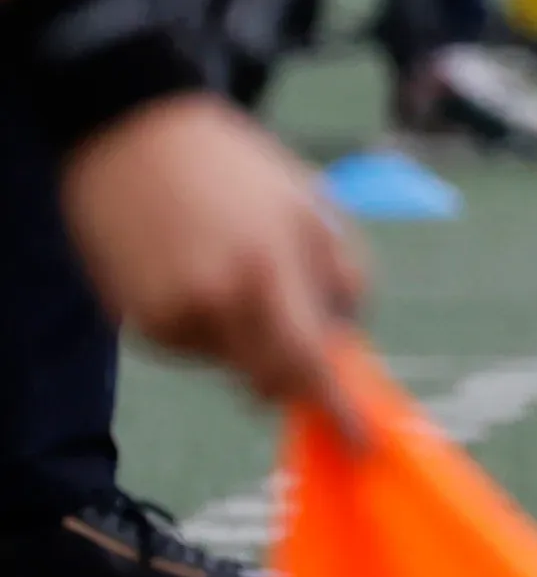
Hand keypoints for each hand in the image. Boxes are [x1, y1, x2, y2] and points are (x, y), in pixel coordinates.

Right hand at [57, 93, 366, 422]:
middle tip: (305, 330)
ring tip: (241, 265)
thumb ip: (343, 281)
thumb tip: (347, 344)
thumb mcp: (316, 210)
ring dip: (251, 337)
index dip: (335, 408)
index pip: (308, 365)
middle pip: (268, 380)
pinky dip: (212, 325)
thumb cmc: (239, 168)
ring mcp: (168, 317)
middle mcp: (212, 305)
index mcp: (267, 272)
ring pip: (231, 362)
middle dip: (295, 373)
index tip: (361, 438)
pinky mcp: (137, 321)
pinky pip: (194, 346)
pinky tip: (202, 271)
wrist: (136, 137)